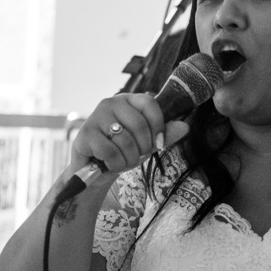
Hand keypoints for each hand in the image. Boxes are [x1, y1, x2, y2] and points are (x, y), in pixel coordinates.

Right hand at [69, 94, 186, 185]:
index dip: (159, 126)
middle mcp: (110, 103)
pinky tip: (110, 164)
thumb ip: (165, 134)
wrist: (94, 170)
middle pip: (139, 124)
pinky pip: (110, 152)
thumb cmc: (123, 151)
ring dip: (129, 159)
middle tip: (137, 156)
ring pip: (125, 140)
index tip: (159, 144)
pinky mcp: (85, 134)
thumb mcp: (147, 143)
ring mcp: (95, 117)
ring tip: (124, 161)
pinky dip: (116, 164)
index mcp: (128, 100)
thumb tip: (185, 127)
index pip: (150, 104)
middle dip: (143, 148)